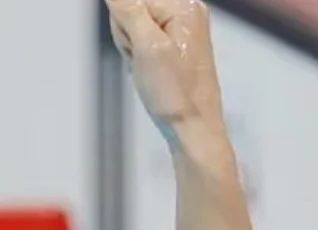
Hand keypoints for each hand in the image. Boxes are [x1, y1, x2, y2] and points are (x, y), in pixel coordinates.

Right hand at [106, 0, 224, 144]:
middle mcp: (185, 11)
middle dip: (128, 35)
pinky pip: (141, 41)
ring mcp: (179, 29)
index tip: (137, 45)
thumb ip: (128, 9)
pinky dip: (138, 57)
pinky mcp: (173, 45)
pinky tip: (149, 72)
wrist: (193, 129)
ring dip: (132, 49)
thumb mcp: (147, 46)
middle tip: (143, 60)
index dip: (124, 23)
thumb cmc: (177, 95)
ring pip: (132, 26)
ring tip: (148, 69)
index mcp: (183, 6)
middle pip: (131, 8)